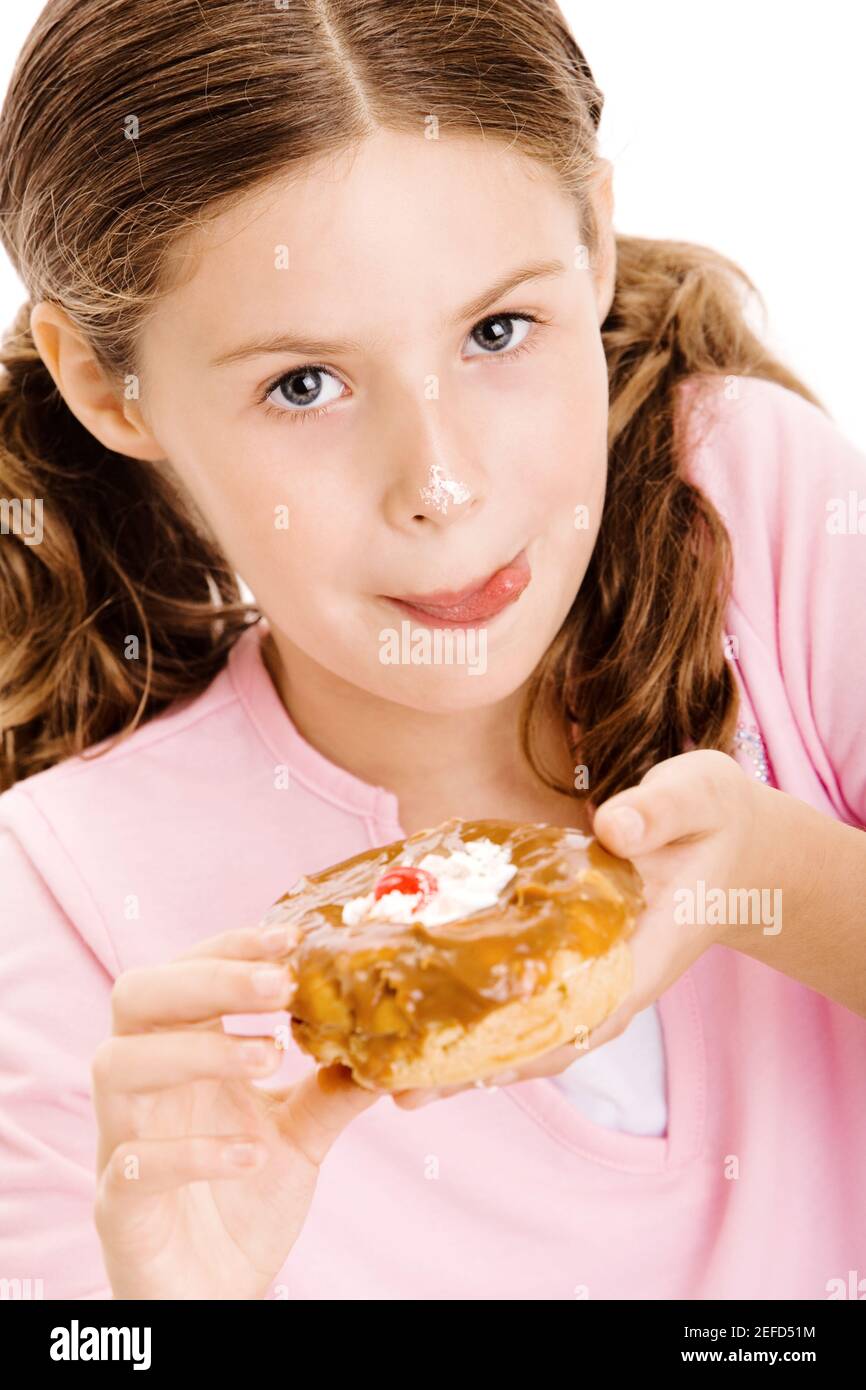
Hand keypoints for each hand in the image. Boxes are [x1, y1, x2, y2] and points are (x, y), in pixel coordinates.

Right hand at [92, 923, 381, 1298]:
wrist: (218, 1295)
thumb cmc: (245, 1201)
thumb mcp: (302, 1134)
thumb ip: (334, 1086)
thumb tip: (389, 1039)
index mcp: (181, 1054)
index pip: (185, 973)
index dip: (230, 947)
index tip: (292, 938)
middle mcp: (142, 1087)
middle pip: (135, 996)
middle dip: (207, 979)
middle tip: (280, 984)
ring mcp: (120, 1142)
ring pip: (116, 1065)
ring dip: (195, 1051)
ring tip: (268, 1059)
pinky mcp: (118, 1207)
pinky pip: (131, 1164)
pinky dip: (192, 1152)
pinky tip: (251, 1154)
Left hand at [394, 749, 765, 1108]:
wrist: (733, 842)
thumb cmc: (712, 819)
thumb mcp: (696, 798)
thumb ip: (659, 811)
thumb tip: (614, 827)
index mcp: (645, 951)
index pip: (585, 1014)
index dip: (527, 1046)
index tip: (468, 1070)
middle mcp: (615, 980)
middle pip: (543, 1043)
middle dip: (473, 1070)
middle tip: (396, 1092)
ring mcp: (594, 980)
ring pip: (527, 1035)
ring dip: (464, 1060)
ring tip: (388, 1080)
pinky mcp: (575, 966)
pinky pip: (523, 1006)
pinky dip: (476, 1022)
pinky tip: (420, 1028)